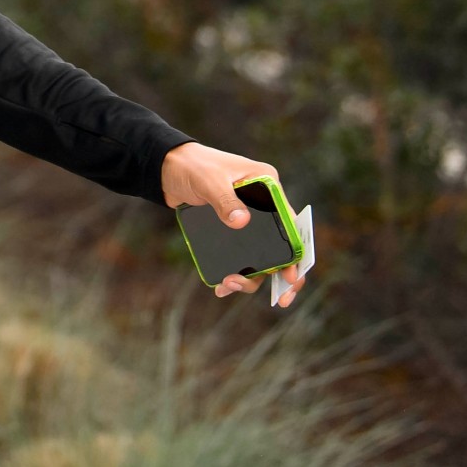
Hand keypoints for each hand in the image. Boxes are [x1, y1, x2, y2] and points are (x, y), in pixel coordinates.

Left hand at [160, 141, 308, 307]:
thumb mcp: (209, 181)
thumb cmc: (192, 166)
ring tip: (230, 285)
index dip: (297, 253)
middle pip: (283, 246)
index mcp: (268, 186)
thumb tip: (241, 222)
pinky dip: (236, 273)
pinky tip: (222, 286)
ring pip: (262, 257)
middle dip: (283, 276)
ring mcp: (249, 220)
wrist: (169, 169)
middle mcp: (264, 205)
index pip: (292, 224)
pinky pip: (242, 257)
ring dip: (252, 278)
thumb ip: (224, 199)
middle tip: (281, 301)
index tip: (292, 278)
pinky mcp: (232, 231)